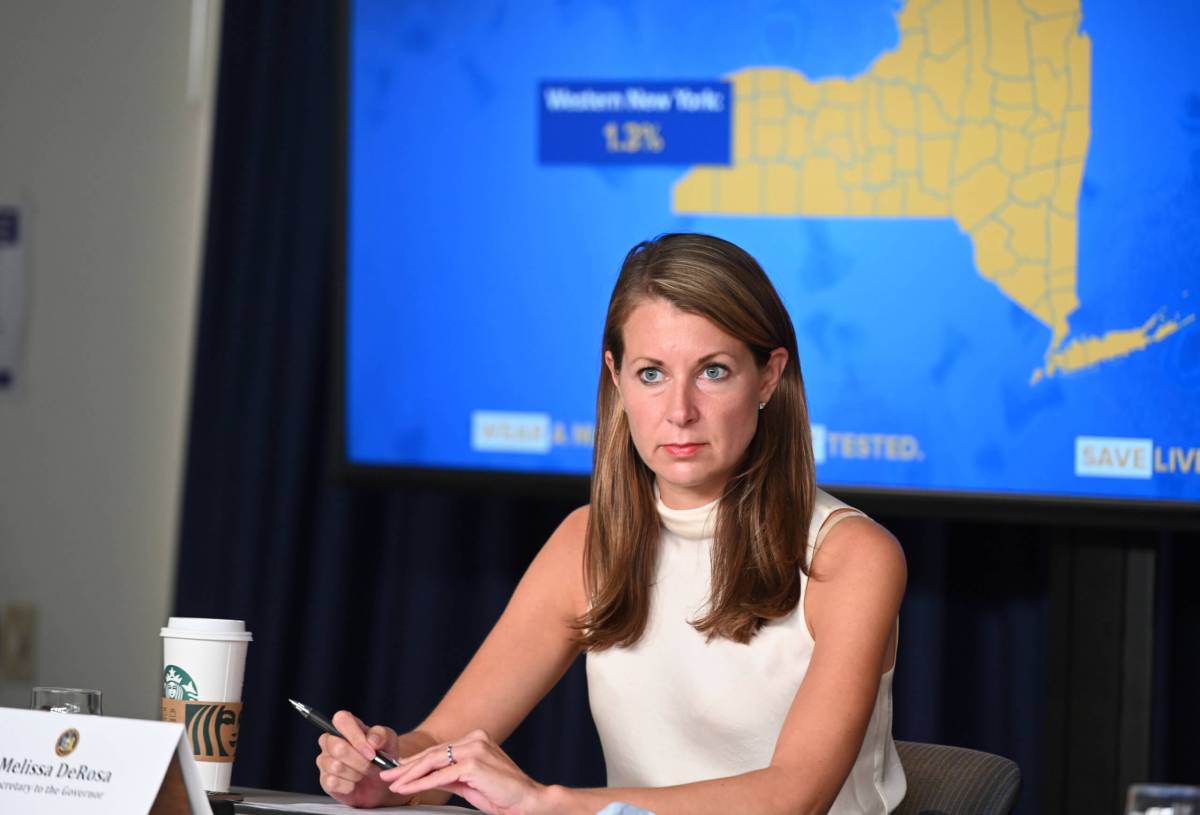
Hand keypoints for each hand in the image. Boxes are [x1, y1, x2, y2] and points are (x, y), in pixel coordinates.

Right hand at [315, 710, 403, 807]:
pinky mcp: (325, 780)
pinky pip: (333, 782)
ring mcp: (325, 761)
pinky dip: (349, 785)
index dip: (355, 736)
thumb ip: (382, 735)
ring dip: (356, 773)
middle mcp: (331, 741)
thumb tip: (371, 740)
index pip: (341, 719)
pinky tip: (355, 784)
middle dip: (360, 760)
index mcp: (346, 726)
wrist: (381, 782)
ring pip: (335, 766)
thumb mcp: (389, 741)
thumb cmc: (382, 756)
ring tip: (365, 773)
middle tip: (372, 765)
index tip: (371, 751)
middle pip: (337, 747)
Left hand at [379, 729, 547, 814]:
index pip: (439, 750)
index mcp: (476, 739)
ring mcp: (475, 749)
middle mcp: (475, 739)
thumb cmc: (501, 795)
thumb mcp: (470, 783)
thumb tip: (426, 778)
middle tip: (387, 776)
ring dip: (410, 774)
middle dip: (407, 766)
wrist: (526, 803)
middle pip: (433, 753)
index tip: (398, 771)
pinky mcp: (474, 764)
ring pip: (433, 761)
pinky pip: (441, 775)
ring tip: (393, 784)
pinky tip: (408, 788)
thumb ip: (450, 776)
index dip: (416, 761)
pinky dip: (422, 783)